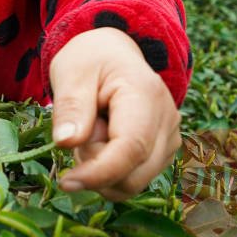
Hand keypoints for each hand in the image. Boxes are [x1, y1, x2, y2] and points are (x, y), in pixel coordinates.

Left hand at [49, 27, 180, 200]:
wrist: (113, 53)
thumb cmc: (90, 60)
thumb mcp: (71, 73)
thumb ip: (70, 108)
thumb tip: (66, 143)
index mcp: (146, 94)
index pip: (131, 148)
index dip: (100, 172)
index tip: (66, 182)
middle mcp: (167, 120)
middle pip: (133, 173)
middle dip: (95, 165)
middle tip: (79, 129)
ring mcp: (169, 138)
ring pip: (132, 181)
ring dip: (101, 167)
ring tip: (92, 129)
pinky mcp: (163, 152)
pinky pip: (132, 177)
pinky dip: (110, 168)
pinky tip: (102, 139)